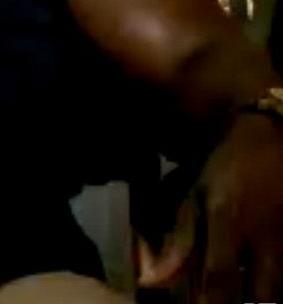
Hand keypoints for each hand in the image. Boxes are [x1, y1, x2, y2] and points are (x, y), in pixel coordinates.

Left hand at [138, 113, 282, 301]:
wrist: (272, 136)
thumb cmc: (225, 164)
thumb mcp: (194, 195)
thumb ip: (178, 240)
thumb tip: (151, 281)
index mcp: (228, 219)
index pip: (220, 276)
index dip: (210, 303)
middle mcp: (264, 233)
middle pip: (264, 292)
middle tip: (222, 300)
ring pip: (280, 283)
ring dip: (262, 292)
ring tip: (242, 291)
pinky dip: (274, 277)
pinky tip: (258, 279)